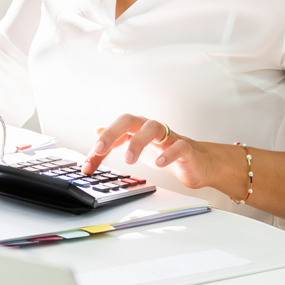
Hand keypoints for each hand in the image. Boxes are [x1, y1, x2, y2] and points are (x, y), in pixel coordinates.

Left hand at [83, 113, 213, 190]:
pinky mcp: (186, 148)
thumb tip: (97, 130)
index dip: (100, 146)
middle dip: (112, 133)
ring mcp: (169, 136)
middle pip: (129, 120)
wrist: (195, 162)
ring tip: (129, 160)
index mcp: (137, 128)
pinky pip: (178, 146)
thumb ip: (117, 141)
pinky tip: (160, 163)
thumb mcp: (136, 147)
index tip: (88, 165)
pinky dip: (169, 153)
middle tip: (100, 150)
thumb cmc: (164, 152)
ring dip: (138, 142)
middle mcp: (150, 128)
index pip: (114, 130)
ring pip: (153, 128)